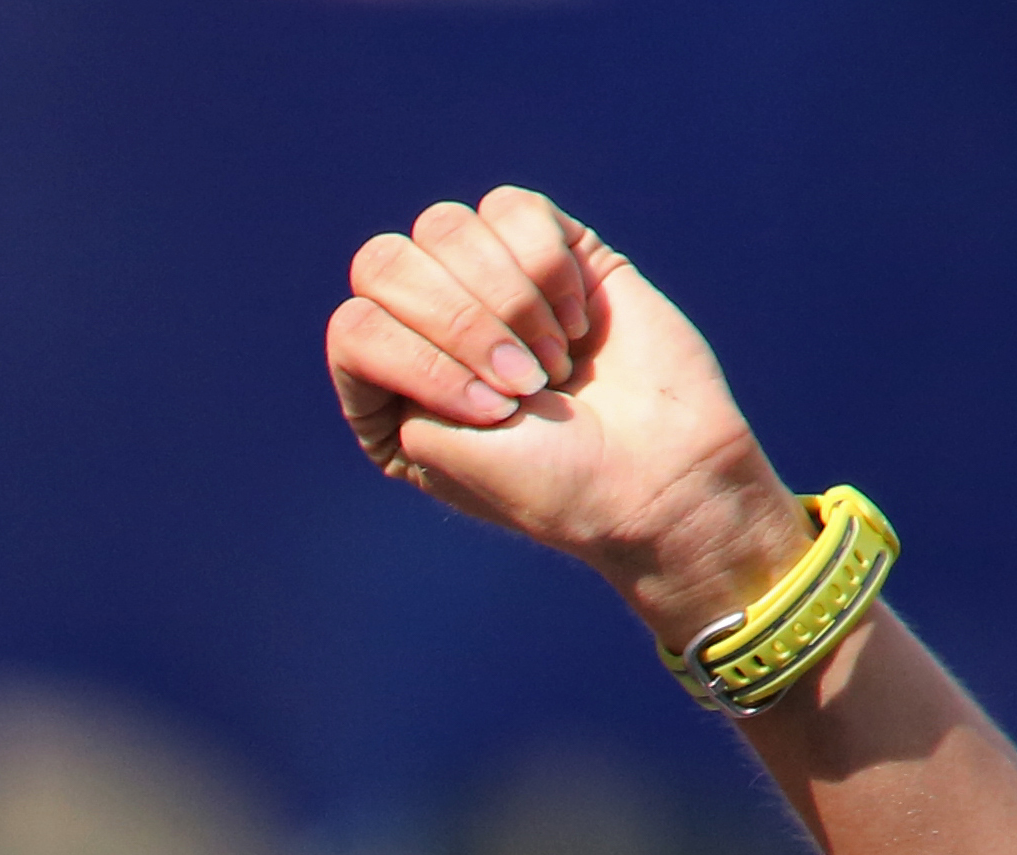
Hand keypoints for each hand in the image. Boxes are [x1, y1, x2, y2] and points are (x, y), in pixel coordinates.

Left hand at [325, 189, 815, 653]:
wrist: (661, 474)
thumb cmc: (550, 484)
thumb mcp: (438, 450)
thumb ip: (389, 368)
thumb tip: (395, 264)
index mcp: (383, 395)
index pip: (354, 327)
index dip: (420, 358)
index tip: (493, 412)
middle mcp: (422, 333)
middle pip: (385, 262)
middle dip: (460, 319)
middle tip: (525, 382)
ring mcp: (482, 286)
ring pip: (444, 225)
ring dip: (508, 298)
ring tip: (556, 361)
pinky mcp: (547, 250)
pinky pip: (510, 208)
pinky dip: (545, 264)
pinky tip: (578, 321)